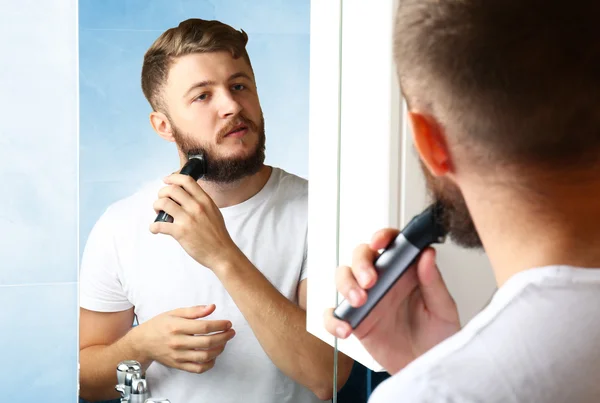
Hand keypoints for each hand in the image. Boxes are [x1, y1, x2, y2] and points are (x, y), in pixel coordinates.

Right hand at [132, 304, 235, 373]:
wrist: (143, 342)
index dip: (220, 325)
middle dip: (224, 337)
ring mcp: (178, 356)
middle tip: (231, 332)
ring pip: (205, 356)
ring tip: (224, 342)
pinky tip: (214, 355)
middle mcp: (178, 342)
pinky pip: (198, 368)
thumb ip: (194, 311)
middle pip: (207, 342)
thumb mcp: (174, 312)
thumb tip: (212, 307)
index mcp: (177, 327)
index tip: (228, 323)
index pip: (204, 327)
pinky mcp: (178, 365)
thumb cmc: (160, 325)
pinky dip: (209, 363)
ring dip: (219, 349)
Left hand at [149, 174, 240, 269]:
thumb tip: (186, 195)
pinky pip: (159, 225)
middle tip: (161, 200)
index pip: (187, 181)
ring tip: (158, 213)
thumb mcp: (214, 211)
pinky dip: (153, 226)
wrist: (221, 253)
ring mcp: (188, 219)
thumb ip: (201, 202)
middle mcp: (196, 207)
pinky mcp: (180, 232)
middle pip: (172, 189)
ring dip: (156, 206)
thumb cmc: (218, 235)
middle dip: (162, 193)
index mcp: (205, 200)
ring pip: (163, 203)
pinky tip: (154, 229)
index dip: (173, 178)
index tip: (167, 180)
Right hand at [323, 228, 459, 373]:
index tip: (379, 242)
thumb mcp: (443, 309)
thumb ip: (433, 282)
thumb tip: (427, 254)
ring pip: (343, 278)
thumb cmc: (438, 337)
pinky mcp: (356, 321)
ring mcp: (367, 300)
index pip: (390, 243)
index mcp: (404, 271)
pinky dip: (333, 319)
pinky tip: (346, 329)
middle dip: (360, 263)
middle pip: (361, 256)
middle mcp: (383, 281)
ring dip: (346, 285)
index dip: (381, 236)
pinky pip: (334, 315)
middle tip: (370, 281)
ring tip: (359, 302)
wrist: (428, 367)